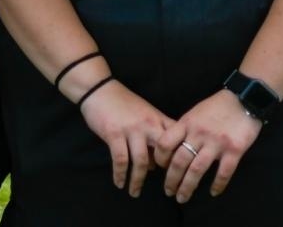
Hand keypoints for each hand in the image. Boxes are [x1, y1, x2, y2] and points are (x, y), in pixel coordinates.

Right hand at [78, 80, 176, 197]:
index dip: (181, 158)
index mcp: (159, 119)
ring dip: (138, 180)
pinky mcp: (114, 134)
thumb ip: (154, 137)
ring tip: (135, 192)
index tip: (180, 175)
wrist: (101, 90)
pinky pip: (120, 160)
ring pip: (141, 161)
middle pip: (165, 152)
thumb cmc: (124, 105)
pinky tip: (119, 183)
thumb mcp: (145, 115)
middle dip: (166, 173)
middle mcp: (149, 124)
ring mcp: (132, 129)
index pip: (178, 140)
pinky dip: (120, 174)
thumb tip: (156, 165)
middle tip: (164, 189)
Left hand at [154, 89, 262, 201]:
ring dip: (188, 187)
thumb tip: (172, 149)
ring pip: (197, 170)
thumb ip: (185, 128)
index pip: (165, 143)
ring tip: (183, 198)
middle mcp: (199, 134)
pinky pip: (223, 172)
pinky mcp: (234, 150)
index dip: (160, 159)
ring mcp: (217, 143)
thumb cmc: (218, 105)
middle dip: (172, 180)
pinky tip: (213, 192)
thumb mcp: (196, 112)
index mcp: (187, 123)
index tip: (160, 169)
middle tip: (169, 192)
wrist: (245, 97)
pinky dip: (217, 185)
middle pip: (179, 162)